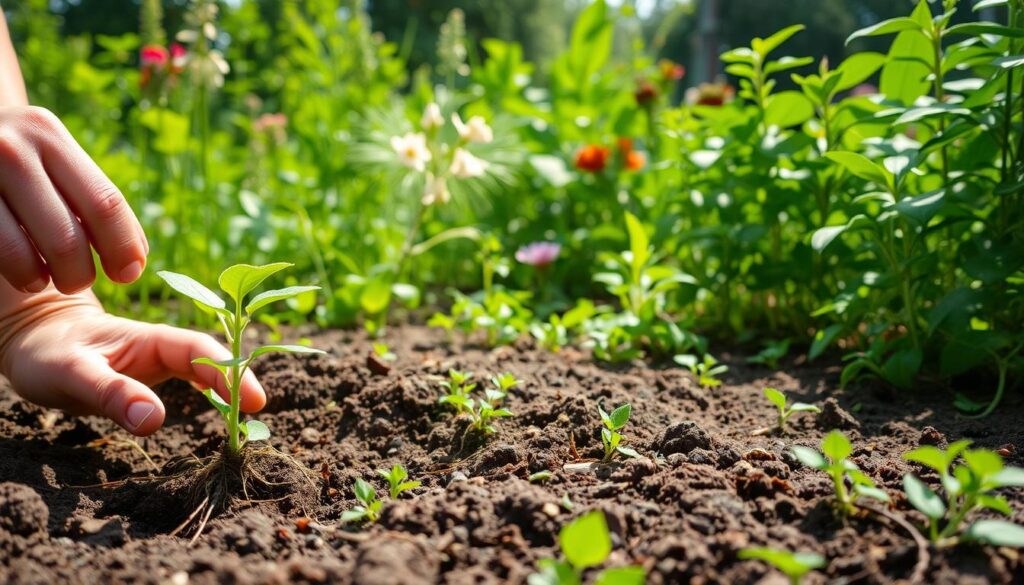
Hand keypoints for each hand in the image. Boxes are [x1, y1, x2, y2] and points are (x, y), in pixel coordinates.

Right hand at [0, 106, 147, 293]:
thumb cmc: (16, 157)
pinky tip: (24, 274)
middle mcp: (11, 150)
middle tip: (79, 282)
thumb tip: (136, 256)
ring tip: (46, 281)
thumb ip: (90, 197)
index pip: (104, 203)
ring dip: (44, 280)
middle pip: (68, 237)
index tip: (130, 274)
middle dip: (80, 274)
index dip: (124, 246)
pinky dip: (18, 273)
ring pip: (26, 254)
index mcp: (49, 136)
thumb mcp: (51, 157)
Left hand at [0, 290, 265, 435]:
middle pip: (215, 360)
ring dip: (232, 390)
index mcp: (152, 339)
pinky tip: (226, 410)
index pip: (203, 352)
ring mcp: (161, 361)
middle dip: (241, 382)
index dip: (232, 374)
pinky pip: (195, 381)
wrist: (34, 340)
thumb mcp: (72, 374)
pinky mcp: (155, 376)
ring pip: (209, 371)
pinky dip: (214, 394)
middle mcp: (163, 347)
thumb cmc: (48, 353)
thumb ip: (113, 394)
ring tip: (249, 417)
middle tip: (260, 415)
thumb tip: (155, 421)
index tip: (254, 401)